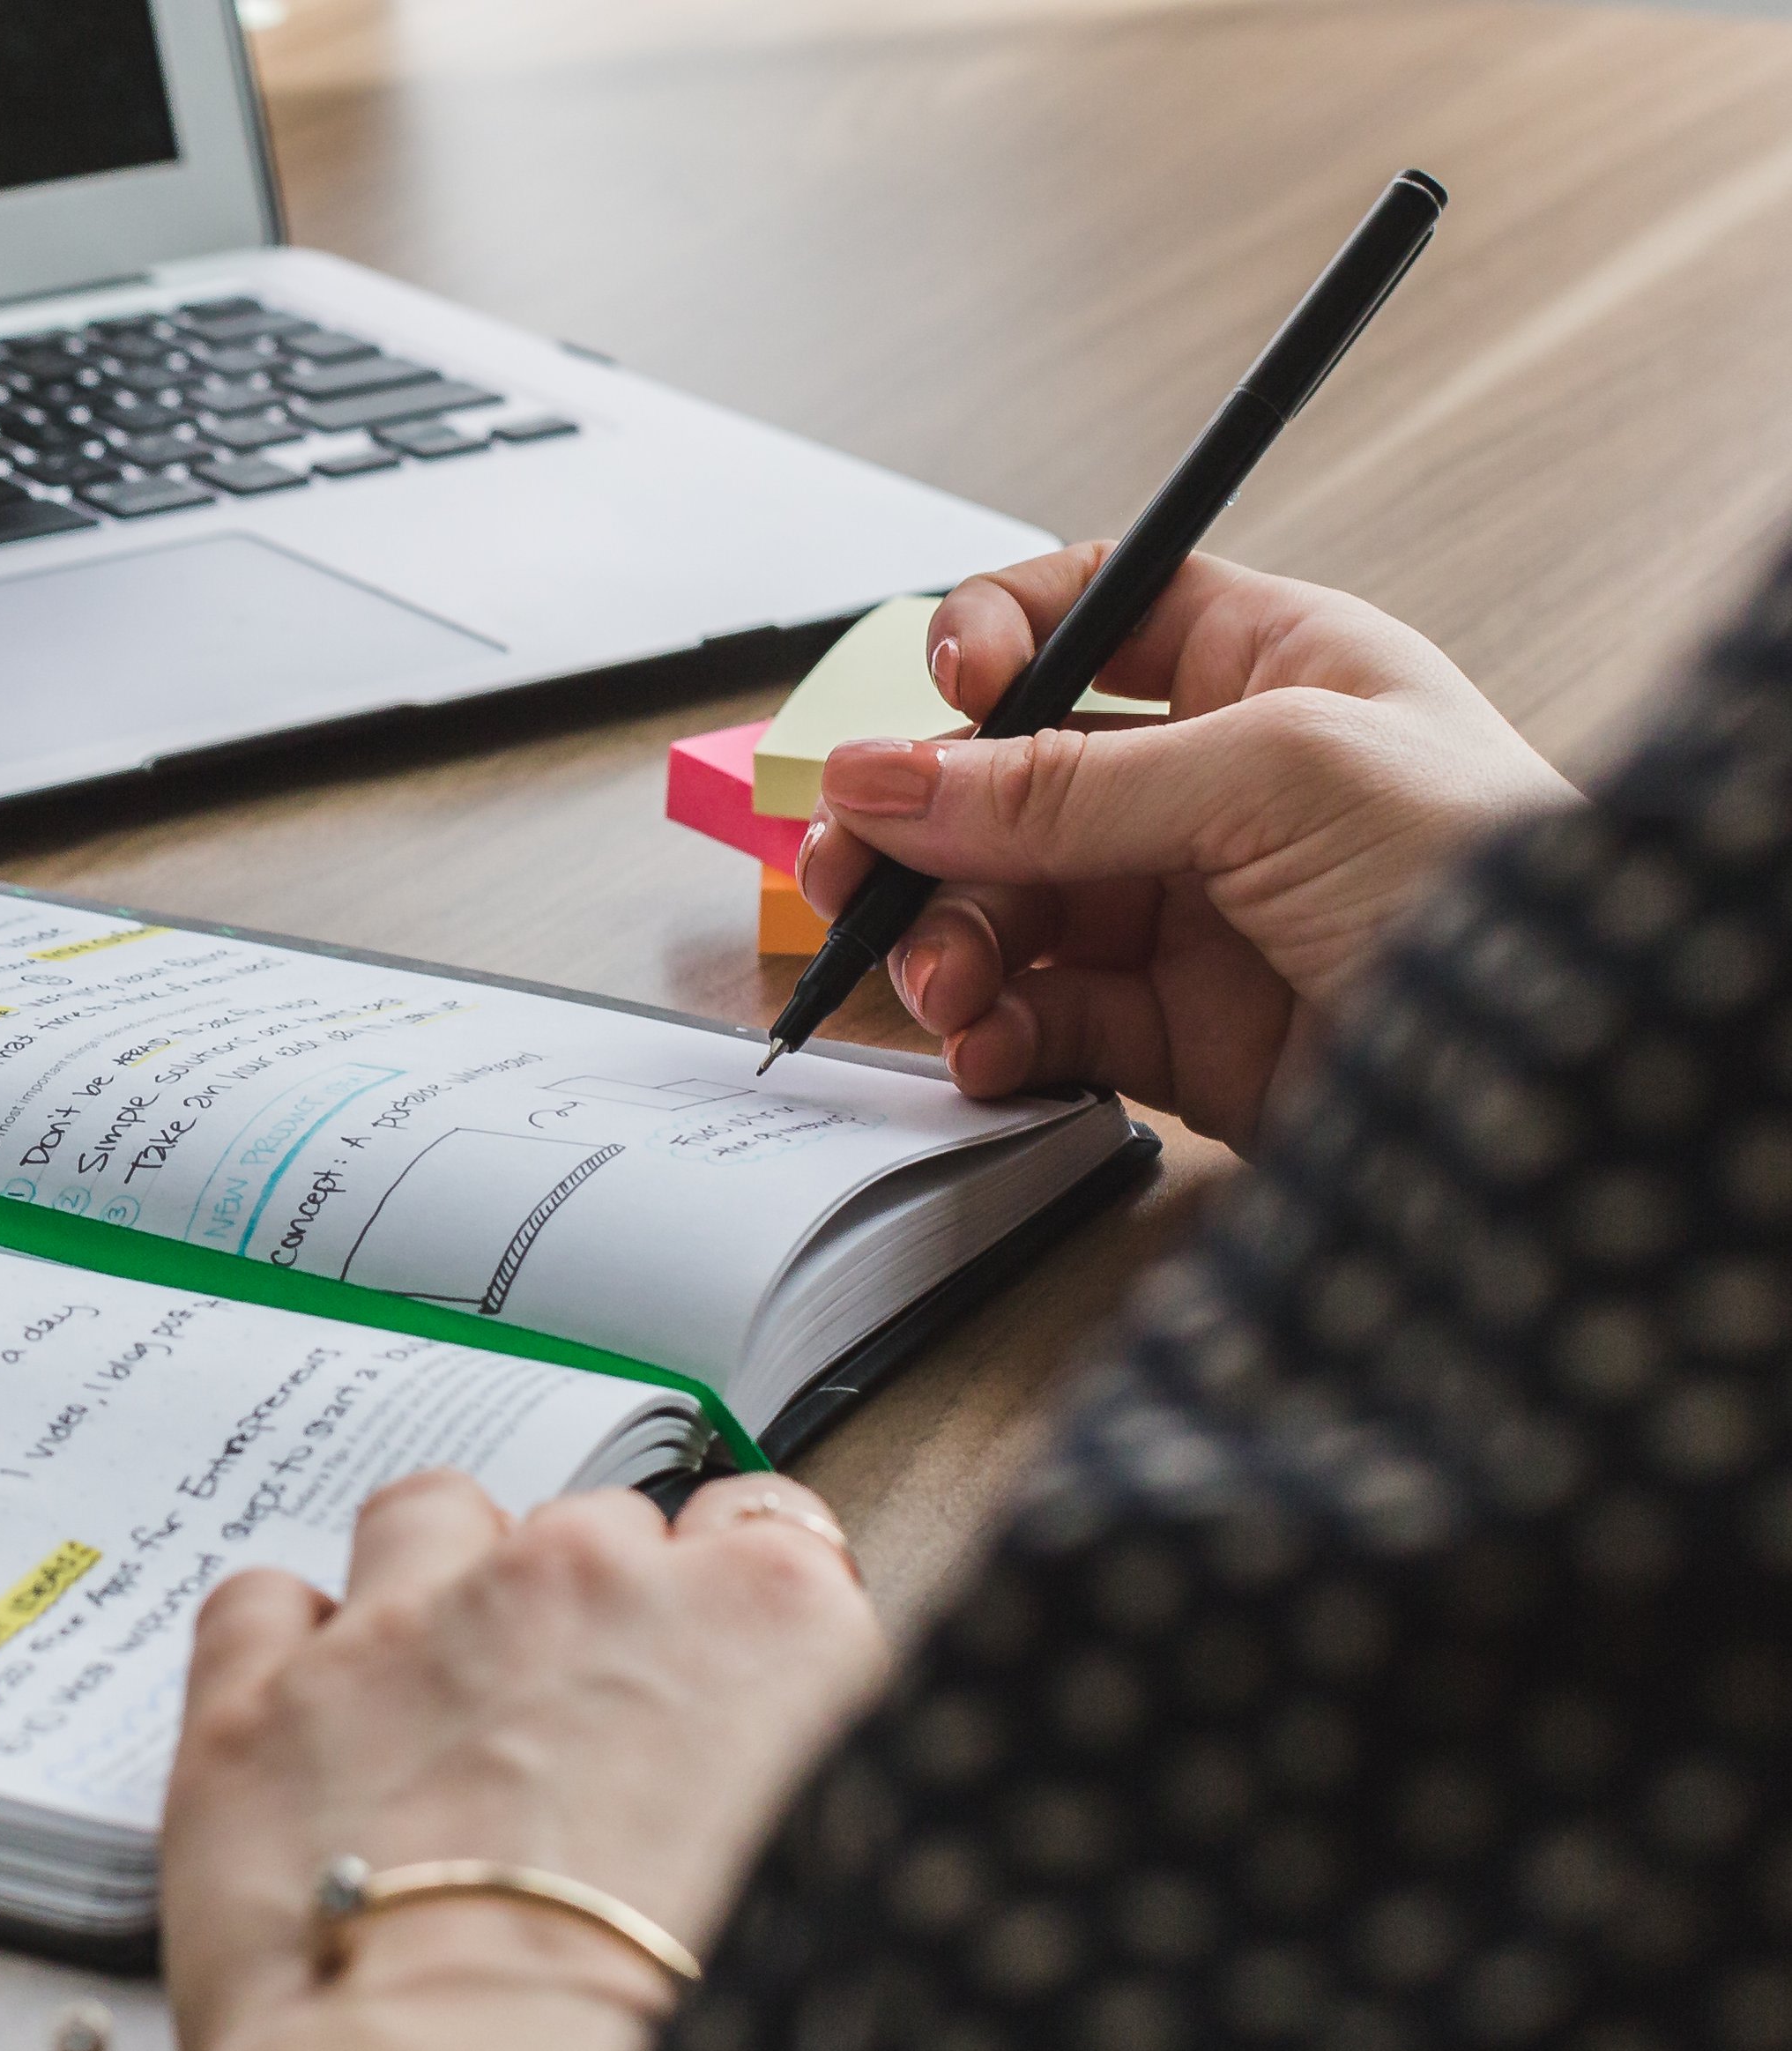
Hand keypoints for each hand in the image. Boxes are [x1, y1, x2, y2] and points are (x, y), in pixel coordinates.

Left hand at [118, 1472, 888, 2050]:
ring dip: (435, 1586)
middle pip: (593, 1532)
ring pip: (430, 1517)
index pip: (766, 1529)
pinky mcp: (261, 1689)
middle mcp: (585, 1583)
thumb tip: (759, 1774)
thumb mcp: (819, 1894)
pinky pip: (265, 1597)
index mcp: (764, 1625)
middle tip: (569, 1750)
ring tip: (435, 1708)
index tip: (704, 1670)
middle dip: (582, 1620)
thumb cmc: (652, 2050)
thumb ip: (794, 1771)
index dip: (727, 1607)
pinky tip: (305, 1729)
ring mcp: (411, 1621)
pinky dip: (279, 1650)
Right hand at [794, 546, 1574, 1147]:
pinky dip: (999, 1036)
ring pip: (1010, 910)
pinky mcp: (1181, 1035)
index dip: (1000, 638)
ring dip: (950, 945)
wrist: (1567, 1070)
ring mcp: (1193, 914)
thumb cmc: (1489, 872)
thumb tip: (893, 777)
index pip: (1093, 613)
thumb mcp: (1271, 774)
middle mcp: (1220, 785)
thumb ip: (1064, 786)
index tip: (945, 688)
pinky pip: (1047, 1021)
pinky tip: (991, 1046)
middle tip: (850, 869)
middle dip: (922, 827)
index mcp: (1268, 670)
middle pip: (1012, 783)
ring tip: (945, 984)